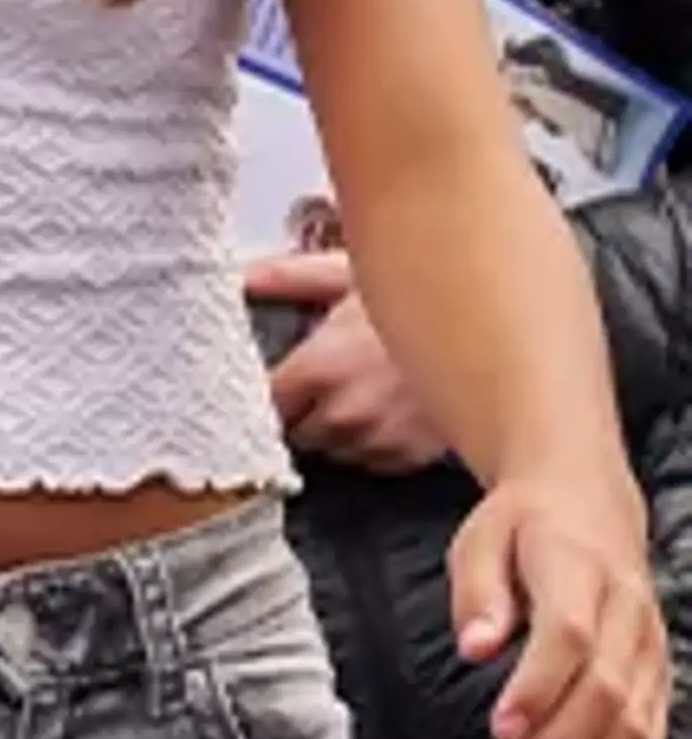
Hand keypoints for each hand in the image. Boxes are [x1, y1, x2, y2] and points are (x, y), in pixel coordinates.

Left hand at [247, 256, 449, 472]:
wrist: (491, 333)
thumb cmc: (420, 299)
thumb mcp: (348, 275)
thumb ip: (288, 277)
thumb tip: (246, 277)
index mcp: (318, 368)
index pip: (263, 404)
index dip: (263, 395)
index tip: (267, 386)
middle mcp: (344, 413)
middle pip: (294, 433)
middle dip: (299, 413)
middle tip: (316, 386)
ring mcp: (378, 440)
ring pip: (332, 451)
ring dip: (334, 432)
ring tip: (355, 396)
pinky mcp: (409, 458)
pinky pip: (370, 463)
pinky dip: (370, 444)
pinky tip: (382, 413)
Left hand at [451, 476, 671, 738]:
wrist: (588, 505)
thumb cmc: (522, 527)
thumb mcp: (481, 537)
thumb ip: (478, 590)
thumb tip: (474, 646)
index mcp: (580, 570)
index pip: (570, 637)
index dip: (538, 690)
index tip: (498, 731)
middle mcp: (628, 616)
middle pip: (606, 697)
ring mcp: (650, 653)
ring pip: (635, 731)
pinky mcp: (658, 682)